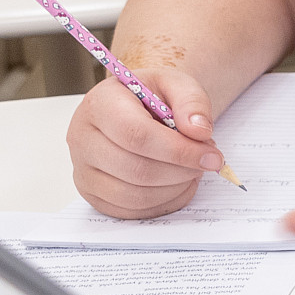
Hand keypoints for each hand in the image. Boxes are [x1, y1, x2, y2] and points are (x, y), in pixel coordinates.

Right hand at [65, 62, 227, 217]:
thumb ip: (192, 102)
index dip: (179, 150)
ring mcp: (84, 170)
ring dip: (175, 189)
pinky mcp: (93, 194)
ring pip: (133, 196)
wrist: (134, 108)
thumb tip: (199, 132)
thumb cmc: (152, 96)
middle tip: (207, 163)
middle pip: (135, 170)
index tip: (212, 156)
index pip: (136, 135)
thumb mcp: (176, 83)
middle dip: (181, 171)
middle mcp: (82, 139)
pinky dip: (164, 203)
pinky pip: (131, 211)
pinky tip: (179, 184)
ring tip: (192, 170)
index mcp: (100, 105)